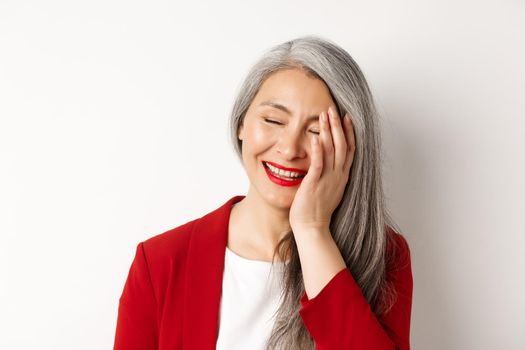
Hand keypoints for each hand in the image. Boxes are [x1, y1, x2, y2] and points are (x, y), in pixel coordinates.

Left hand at [289, 106, 355, 232]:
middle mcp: (337, 176)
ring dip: (328, 131)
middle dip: (337, 126)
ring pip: (331, 150)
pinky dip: (318, 149)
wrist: (313, 228)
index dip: (348, 132)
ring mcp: (327, 179)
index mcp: (341, 177)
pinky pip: (318, 163)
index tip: (346, 118)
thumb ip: (328, 175)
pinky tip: (315, 136)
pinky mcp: (314, 184)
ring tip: (324, 115)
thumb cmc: (316, 212)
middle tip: (333, 109)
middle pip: (341, 145)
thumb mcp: (327, 190)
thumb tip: (325, 165)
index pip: (348, 150)